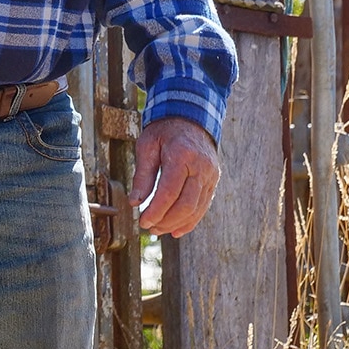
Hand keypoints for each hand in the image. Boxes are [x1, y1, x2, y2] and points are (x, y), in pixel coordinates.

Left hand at [130, 116, 220, 238]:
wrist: (191, 118)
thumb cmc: (164, 131)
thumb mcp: (147, 145)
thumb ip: (142, 175)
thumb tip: (135, 202)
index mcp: (181, 155)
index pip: (169, 192)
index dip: (156, 211)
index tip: (142, 221)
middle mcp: (201, 166)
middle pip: (185, 204)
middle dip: (166, 221)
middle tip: (149, 228)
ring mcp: (210, 175)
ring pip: (196, 208)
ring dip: (177, 224)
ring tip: (159, 230)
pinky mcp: (214, 181)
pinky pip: (203, 206)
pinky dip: (191, 221)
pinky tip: (176, 230)